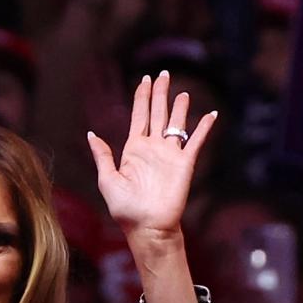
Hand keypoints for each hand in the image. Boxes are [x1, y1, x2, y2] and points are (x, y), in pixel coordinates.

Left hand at [85, 71, 215, 246]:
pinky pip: (196, 141)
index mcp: (133, 150)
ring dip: (179, 108)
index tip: (145, 80)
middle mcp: (153, 149)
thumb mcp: (107, 180)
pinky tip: (211, 115)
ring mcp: (170, 155)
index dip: (142, 97)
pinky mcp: (185, 164)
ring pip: (176, 124)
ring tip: (182, 92)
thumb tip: (92, 134)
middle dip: (160, 94)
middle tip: (163, 75)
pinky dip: (204, 128)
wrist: (147, 227)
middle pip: (157, 114)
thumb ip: (102, 155)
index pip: (139, 117)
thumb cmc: (125, 209)